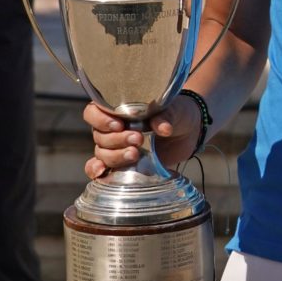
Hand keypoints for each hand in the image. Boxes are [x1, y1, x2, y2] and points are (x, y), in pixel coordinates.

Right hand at [81, 96, 202, 178]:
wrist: (188, 132)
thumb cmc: (176, 113)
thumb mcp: (174, 110)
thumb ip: (166, 116)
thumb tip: (163, 128)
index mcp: (117, 109)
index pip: (93, 112)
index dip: (101, 120)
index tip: (119, 125)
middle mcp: (111, 128)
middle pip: (99, 136)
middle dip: (117, 140)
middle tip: (138, 139)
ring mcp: (115, 147)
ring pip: (102, 153)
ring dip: (116, 155)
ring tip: (135, 154)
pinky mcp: (122, 163)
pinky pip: (101, 168)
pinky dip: (96, 170)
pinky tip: (102, 171)